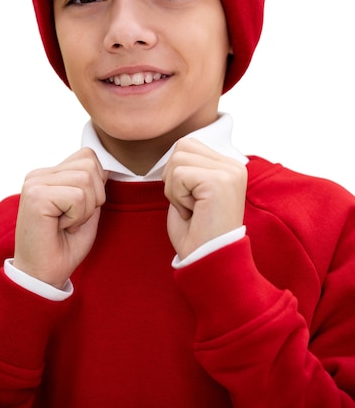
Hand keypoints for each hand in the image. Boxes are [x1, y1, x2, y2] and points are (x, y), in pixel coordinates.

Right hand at [13, 148, 107, 288]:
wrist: (42, 275)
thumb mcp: (87, 210)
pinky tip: (60, 227)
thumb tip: (105, 167)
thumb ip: (93, 186)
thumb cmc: (64, 246)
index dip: (96, 185)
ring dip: (84, 209)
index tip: (79, 210)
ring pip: (86, 179)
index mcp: (49, 174)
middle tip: (73, 219)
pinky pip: (77, 196)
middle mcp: (39, 175)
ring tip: (67, 224)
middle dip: (93, 197)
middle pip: (90, 165)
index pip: (87, 156)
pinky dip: (77, 217)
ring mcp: (35, 183)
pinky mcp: (36, 196)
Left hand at [162, 138, 246, 259]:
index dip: (177, 175)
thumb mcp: (192, 192)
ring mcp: (229, 172)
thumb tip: (175, 150)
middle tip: (189, 205)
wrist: (209, 262)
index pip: (188, 145)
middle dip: (173, 178)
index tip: (192, 202)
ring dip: (174, 189)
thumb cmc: (197, 233)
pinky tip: (193, 213)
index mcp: (229, 166)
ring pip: (177, 159)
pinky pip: (178, 176)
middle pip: (182, 146)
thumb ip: (188, 168)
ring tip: (192, 209)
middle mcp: (234, 165)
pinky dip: (177, 197)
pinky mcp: (219, 181)